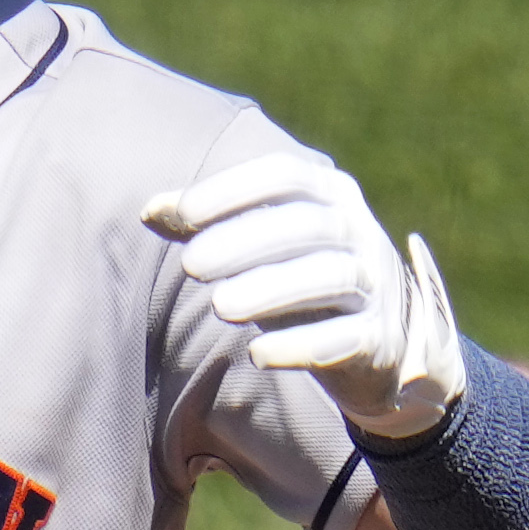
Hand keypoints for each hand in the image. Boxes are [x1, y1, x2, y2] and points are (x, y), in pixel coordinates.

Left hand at [146, 147, 468, 439]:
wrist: (377, 339)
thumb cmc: (300, 280)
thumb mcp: (261, 246)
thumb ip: (209, 226)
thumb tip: (150, 210)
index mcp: (331, 196)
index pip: (285, 176)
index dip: (232, 190)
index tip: (179, 213)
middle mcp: (359, 233)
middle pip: (308, 225)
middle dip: (246, 241)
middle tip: (190, 265)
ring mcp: (375, 285)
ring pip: (332, 277)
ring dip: (272, 289)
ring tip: (219, 306)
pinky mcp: (377, 339)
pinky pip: (346, 338)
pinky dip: (300, 346)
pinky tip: (257, 353)